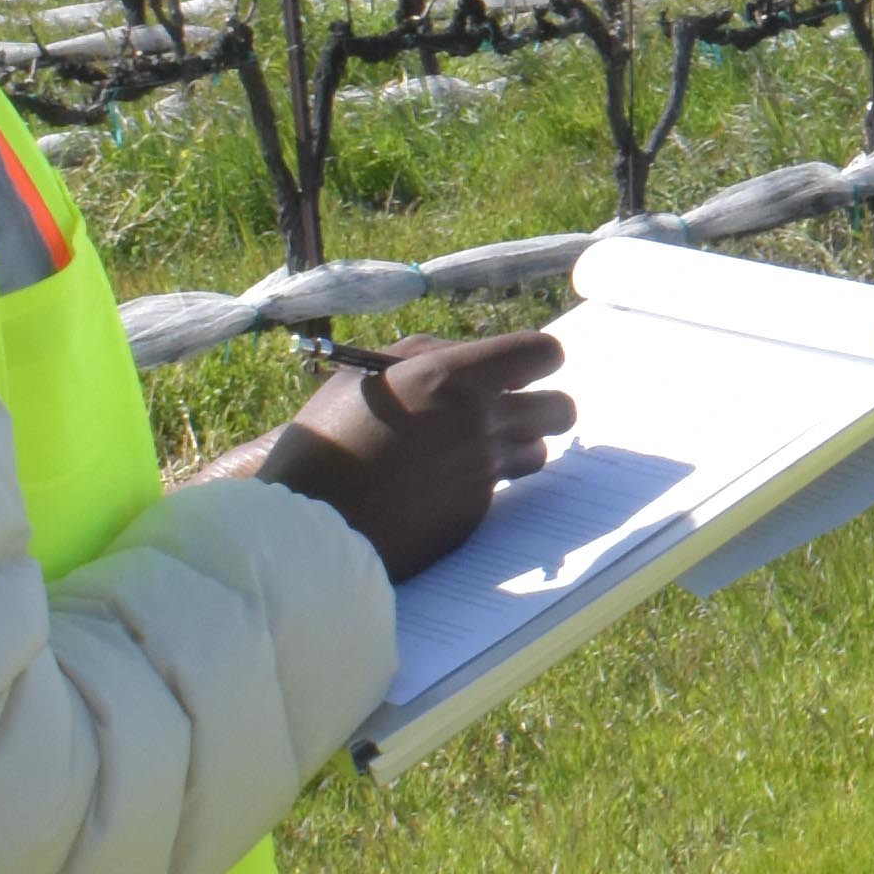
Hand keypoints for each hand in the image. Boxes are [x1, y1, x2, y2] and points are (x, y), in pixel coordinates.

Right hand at [258, 329, 574, 580]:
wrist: (311, 518)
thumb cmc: (329, 436)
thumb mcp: (368, 373)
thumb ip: (427, 355)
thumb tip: (466, 355)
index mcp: (457, 378)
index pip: (543, 354)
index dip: (538, 358)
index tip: (523, 365)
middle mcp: (482, 425)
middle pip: (562, 409)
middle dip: (543, 406)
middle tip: (510, 409)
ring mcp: (483, 474)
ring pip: (538, 454)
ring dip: (518, 447)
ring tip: (473, 447)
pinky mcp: (475, 515)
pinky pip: (498, 490)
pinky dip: (480, 484)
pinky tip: (437, 485)